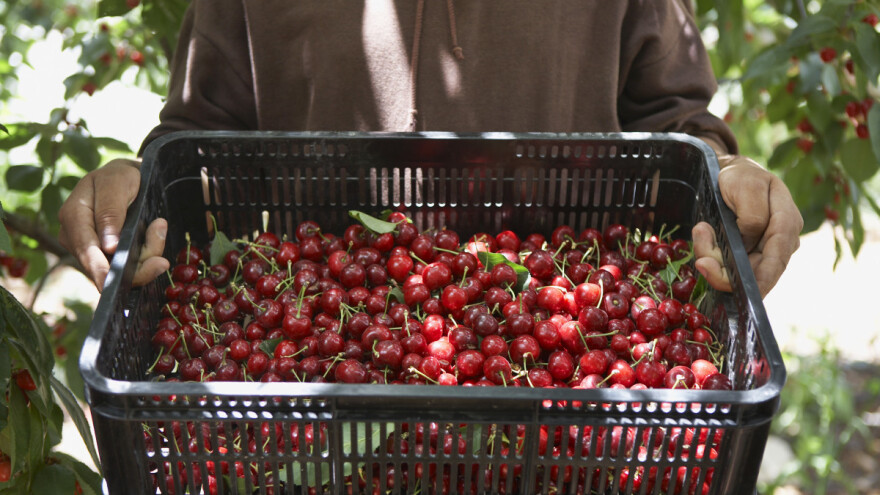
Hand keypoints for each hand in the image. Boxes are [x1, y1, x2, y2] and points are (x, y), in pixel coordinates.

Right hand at [58, 159, 169, 291]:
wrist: (128, 177)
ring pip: (119, 268)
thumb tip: (108, 247)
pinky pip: (128, 265)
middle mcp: (77, 237)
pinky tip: (156, 235)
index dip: (100, 268)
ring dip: (146, 257)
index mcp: (73, 216)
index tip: (116, 280)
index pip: (85, 249)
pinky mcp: (109, 255)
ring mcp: (93, 248)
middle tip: (161, 262)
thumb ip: (110, 211)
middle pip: (103, 265)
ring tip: (160, 229)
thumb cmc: (120, 177)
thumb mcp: (116, 183)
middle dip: (134, 268)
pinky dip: (146, 255)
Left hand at [692, 154, 802, 297]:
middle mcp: (780, 240)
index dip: (764, 278)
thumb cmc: (741, 177)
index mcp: (787, 222)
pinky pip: (728, 264)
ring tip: (701, 231)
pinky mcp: (745, 252)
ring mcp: (763, 248)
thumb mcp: (748, 186)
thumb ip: (753, 215)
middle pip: (756, 270)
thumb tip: (747, 243)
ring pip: (738, 270)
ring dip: (714, 258)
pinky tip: (703, 237)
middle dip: (725, 271)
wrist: (728, 174)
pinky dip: (712, 256)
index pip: (779, 257)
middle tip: (701, 260)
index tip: (746, 290)